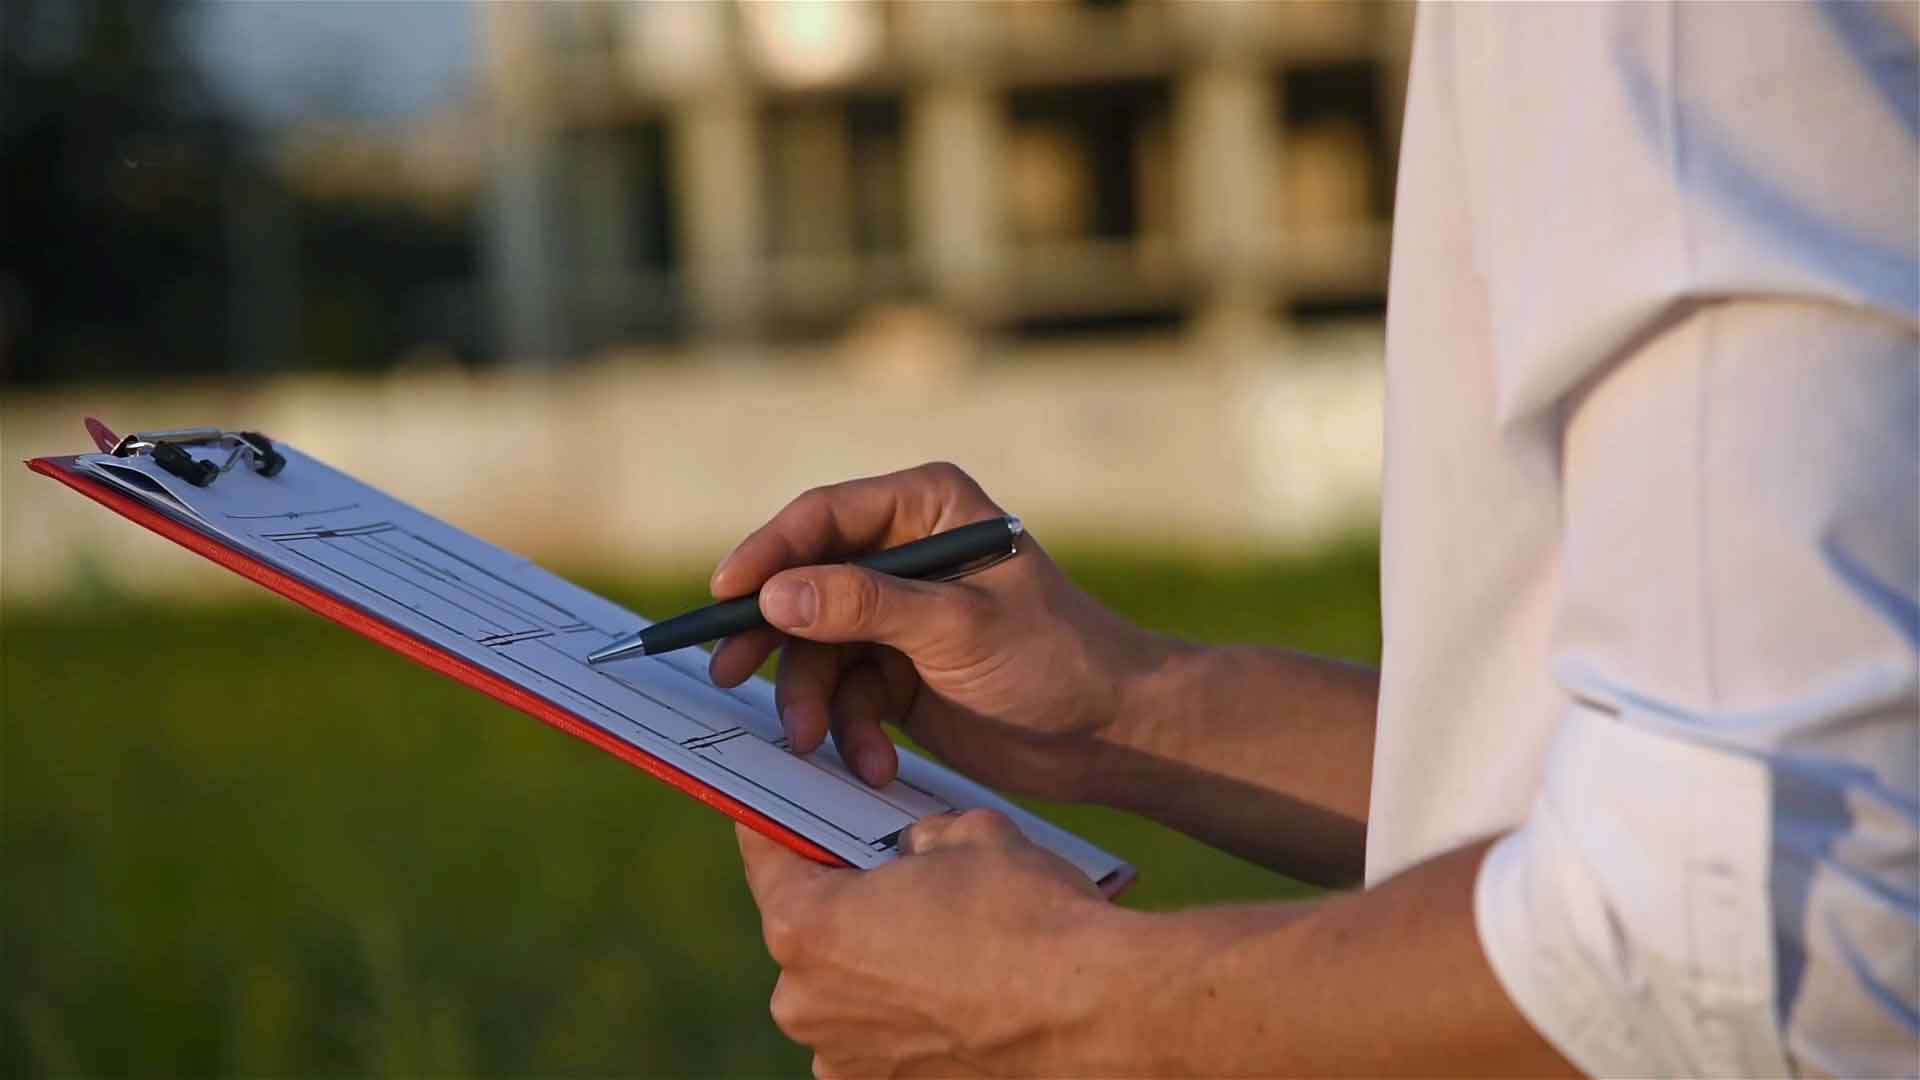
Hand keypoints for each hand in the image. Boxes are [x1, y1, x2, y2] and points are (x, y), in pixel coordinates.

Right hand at [707, 462, 1155, 799]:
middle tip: (727, 673)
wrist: (1110, 733)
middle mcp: (904, 551)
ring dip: (814, 702)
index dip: (768, 554)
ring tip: (817, 744)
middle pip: (804, 584)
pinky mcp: (898, 671)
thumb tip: (775, 595)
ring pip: (816, 650)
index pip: (823, 517)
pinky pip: (845, 696)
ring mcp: (897, 614)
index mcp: (926, 507)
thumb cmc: (1054, 658)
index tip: (725, 596)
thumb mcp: (956, 628)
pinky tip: (875, 763)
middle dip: (773, 637)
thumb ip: (864, 606)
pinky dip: (851, 732)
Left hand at [737, 812, 1117, 1077]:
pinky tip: (960, 996)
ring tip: (945, 947)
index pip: (768, 860)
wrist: (1094, 1010)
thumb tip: (916, 854)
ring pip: (846, 994)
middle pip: (809, 935)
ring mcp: (845, 1061)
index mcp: (805, 928)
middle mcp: (805, 1004)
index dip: (777, 829)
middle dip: (846, 907)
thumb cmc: (1025, 915)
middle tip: (899, 885)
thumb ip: (921, 840)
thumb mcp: (969, 836)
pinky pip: (883, 1042)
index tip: (777, 818)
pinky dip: (911, 1020)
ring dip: (879, 970)